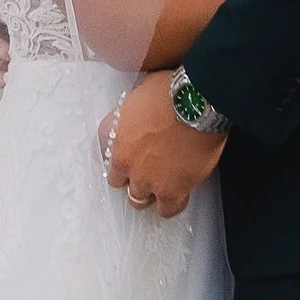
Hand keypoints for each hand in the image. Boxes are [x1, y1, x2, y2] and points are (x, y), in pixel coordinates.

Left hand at [100, 71, 224, 219]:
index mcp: (113, 134)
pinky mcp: (171, 190)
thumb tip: (144, 107)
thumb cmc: (173, 90)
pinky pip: (166, 209)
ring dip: (149, 192)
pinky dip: (171, 205)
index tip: (127, 150)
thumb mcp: (142, 90)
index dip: (119, 151)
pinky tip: (177, 196)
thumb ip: (136, 108)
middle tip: (147, 168)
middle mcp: (124, 161)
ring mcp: (146, 179)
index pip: (103, 150)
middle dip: (131, 175)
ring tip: (162, 184)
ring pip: (138, 199)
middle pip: (118, 180)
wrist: (197, 104)